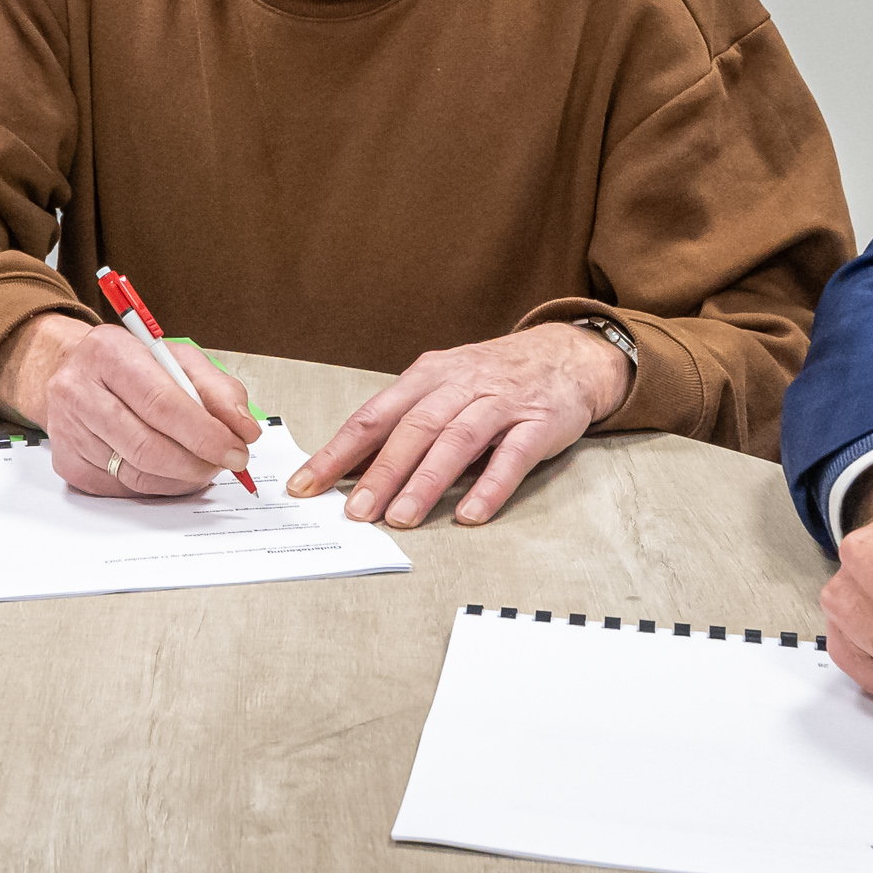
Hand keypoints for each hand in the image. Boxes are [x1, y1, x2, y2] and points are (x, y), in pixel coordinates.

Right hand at [0, 314, 255, 496]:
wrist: (72, 372)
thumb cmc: (130, 364)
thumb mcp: (176, 358)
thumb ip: (218, 389)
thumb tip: (244, 429)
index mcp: (109, 353)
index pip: (162, 403)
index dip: (205, 433)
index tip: (236, 449)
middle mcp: (79, 392)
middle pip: (147, 446)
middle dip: (197, 462)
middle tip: (225, 464)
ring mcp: (68, 432)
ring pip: (137, 475)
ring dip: (182, 478)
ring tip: (202, 466)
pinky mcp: (68, 464)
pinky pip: (124, 489)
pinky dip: (158, 486)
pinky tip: (171, 471)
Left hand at [288, 324, 624, 525]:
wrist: (567, 354)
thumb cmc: (494, 376)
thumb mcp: (444, 384)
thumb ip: (404, 420)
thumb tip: (353, 466)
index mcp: (427, 377)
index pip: (373, 416)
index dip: (338, 452)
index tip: (306, 484)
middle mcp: (460, 386)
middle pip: (412, 430)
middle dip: (379, 472)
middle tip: (355, 511)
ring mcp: (500, 403)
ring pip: (456, 441)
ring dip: (425, 482)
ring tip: (401, 517)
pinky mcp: (538, 424)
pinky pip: (511, 458)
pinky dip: (489, 486)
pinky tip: (469, 514)